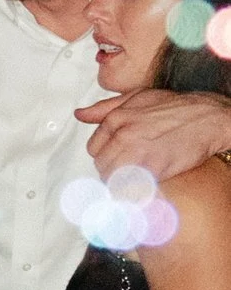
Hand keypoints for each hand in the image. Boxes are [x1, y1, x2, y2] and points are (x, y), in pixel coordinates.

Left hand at [79, 88, 230, 179]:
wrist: (209, 118)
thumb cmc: (177, 107)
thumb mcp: (138, 97)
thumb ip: (105, 107)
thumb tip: (80, 114)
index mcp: (116, 119)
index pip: (94, 149)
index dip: (106, 156)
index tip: (118, 160)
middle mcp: (122, 135)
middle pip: (102, 166)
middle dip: (112, 171)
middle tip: (130, 171)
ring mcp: (137, 153)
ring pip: (112, 179)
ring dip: (121, 183)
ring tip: (136, 180)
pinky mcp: (152, 168)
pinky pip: (129, 188)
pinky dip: (132, 192)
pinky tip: (143, 188)